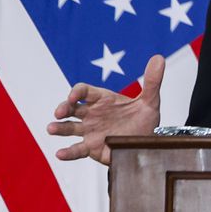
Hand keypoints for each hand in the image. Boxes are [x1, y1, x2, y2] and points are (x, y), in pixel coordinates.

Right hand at [47, 55, 164, 164]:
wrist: (147, 143)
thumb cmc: (144, 119)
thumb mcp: (150, 100)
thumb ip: (152, 81)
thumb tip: (158, 58)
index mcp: (103, 100)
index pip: (84, 91)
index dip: (76, 92)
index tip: (74, 97)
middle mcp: (92, 114)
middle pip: (71, 108)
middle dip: (63, 108)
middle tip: (59, 113)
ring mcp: (90, 131)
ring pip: (69, 128)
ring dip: (59, 128)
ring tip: (51, 128)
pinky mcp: (92, 147)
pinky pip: (77, 149)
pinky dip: (68, 152)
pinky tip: (60, 153)